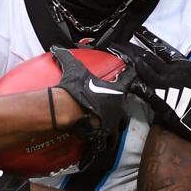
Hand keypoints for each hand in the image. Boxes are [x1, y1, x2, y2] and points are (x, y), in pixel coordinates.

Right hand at [50, 46, 136, 167]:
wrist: (69, 111)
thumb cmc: (75, 89)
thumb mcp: (73, 69)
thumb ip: (66, 57)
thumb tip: (56, 47)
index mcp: (116, 91)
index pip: (129, 79)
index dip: (131, 74)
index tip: (133, 72)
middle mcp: (118, 108)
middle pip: (125, 112)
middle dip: (121, 113)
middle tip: (115, 112)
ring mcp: (112, 124)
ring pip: (118, 130)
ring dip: (114, 131)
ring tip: (108, 132)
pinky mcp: (103, 135)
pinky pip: (106, 141)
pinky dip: (103, 142)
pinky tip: (99, 142)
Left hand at [118, 28, 190, 140]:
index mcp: (181, 65)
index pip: (162, 51)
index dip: (150, 43)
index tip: (139, 34)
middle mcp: (169, 73)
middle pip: (150, 61)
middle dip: (138, 54)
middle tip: (125, 47)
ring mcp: (162, 87)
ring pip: (144, 73)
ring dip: (136, 67)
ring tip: (128, 61)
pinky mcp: (159, 101)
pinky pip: (143, 92)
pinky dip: (134, 87)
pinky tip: (127, 82)